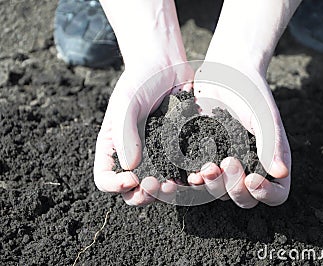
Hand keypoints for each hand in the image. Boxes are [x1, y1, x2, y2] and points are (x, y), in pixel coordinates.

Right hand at [94, 59, 192, 205]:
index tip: (130, 178)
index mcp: (115, 149)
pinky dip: (191, 178)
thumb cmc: (139, 80)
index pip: (105, 179)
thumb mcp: (126, 103)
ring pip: (161, 188)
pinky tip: (198, 173)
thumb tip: (131, 168)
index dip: (114, 186)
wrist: (167, 66)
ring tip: (177, 184)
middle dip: (144, 195)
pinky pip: (185, 173)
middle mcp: (136, 157)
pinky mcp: (181, 152)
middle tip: (155, 185)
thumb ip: (125, 133)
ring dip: (169, 193)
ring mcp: (159, 157)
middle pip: (134, 191)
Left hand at [188, 61, 290, 208]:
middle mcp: (248, 168)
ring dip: (213, 187)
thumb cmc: (251, 91)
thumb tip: (281, 173)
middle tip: (228, 163)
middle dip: (235, 188)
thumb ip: (271, 143)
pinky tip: (190, 174)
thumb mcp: (264, 115)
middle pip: (245, 198)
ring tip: (206, 169)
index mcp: (270, 161)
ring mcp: (224, 165)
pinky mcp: (203, 157)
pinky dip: (194, 181)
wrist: (225, 71)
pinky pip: (199, 179)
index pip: (276, 194)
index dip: (266, 195)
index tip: (253, 179)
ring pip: (220, 193)